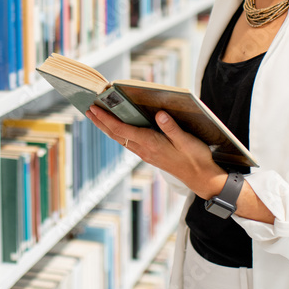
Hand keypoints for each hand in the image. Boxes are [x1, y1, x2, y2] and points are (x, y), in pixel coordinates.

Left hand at [86, 105, 227, 199]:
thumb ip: (172, 128)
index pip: (122, 130)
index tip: (94, 109)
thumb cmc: (195, 158)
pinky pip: (128, 142)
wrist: (201, 178)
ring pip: (120, 138)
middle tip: (87, 109)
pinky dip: (118, 132)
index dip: (106, 119)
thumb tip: (160, 114)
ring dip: (107, 127)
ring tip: (97, 116)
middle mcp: (144, 149)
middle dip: (101, 122)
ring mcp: (145, 153)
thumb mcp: (187, 141)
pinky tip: (117, 128)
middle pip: (116, 134)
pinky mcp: (150, 155)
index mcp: (150, 143)